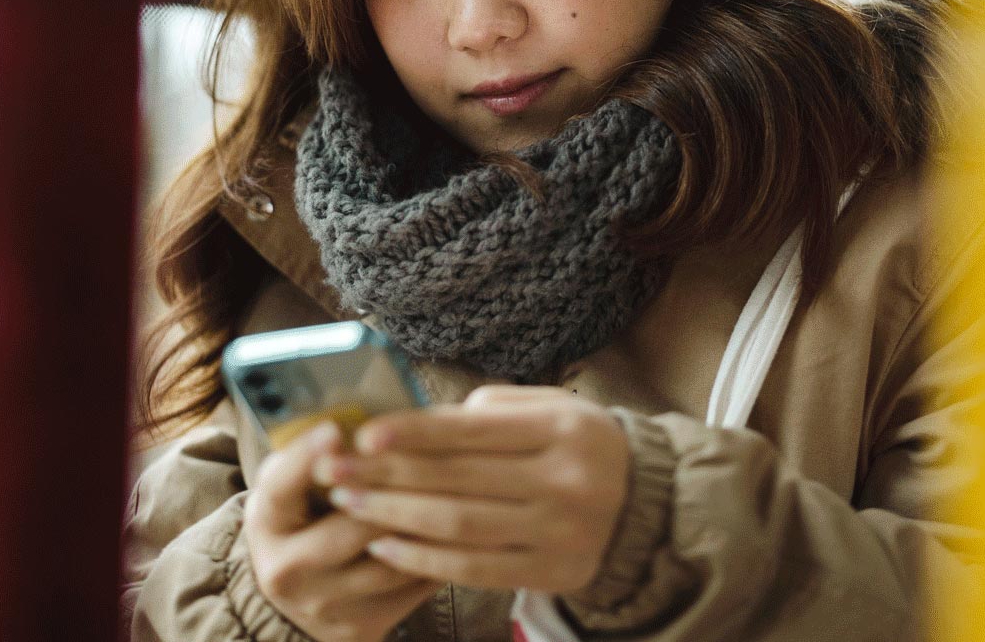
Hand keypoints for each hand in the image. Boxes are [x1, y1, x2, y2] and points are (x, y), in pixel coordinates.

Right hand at [243, 423, 442, 641]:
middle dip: (395, 492)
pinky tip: (458, 530)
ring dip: (428, 527)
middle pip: (350, 527)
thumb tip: (360, 415)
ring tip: (459, 492)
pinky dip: (440, 557)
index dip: (307, 458)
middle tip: (434, 459)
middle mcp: (287, 570)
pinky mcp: (359, 626)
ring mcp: (324, 604)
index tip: (334, 429)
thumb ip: (313, 456)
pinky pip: (412, 589)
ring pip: (392, 561)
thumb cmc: (300, 522)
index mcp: (266, 522)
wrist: (291, 602)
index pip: (281, 487)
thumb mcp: (291, 486)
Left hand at [317, 384, 630, 593]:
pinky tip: (385, 544)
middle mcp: (565, 481)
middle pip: (458, 480)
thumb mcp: (552, 409)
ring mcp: (560, 532)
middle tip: (335, 471)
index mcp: (562, 429)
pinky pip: (475, 569)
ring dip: (394, 515)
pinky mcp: (553, 573)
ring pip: (459, 526)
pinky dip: (424, 559)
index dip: (414, 434)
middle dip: (387, 476)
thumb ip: (491, 410)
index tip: (364, 435)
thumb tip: (419, 424)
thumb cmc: (579, 446)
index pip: (473, 431)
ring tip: (348, 503)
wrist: (649, 505)